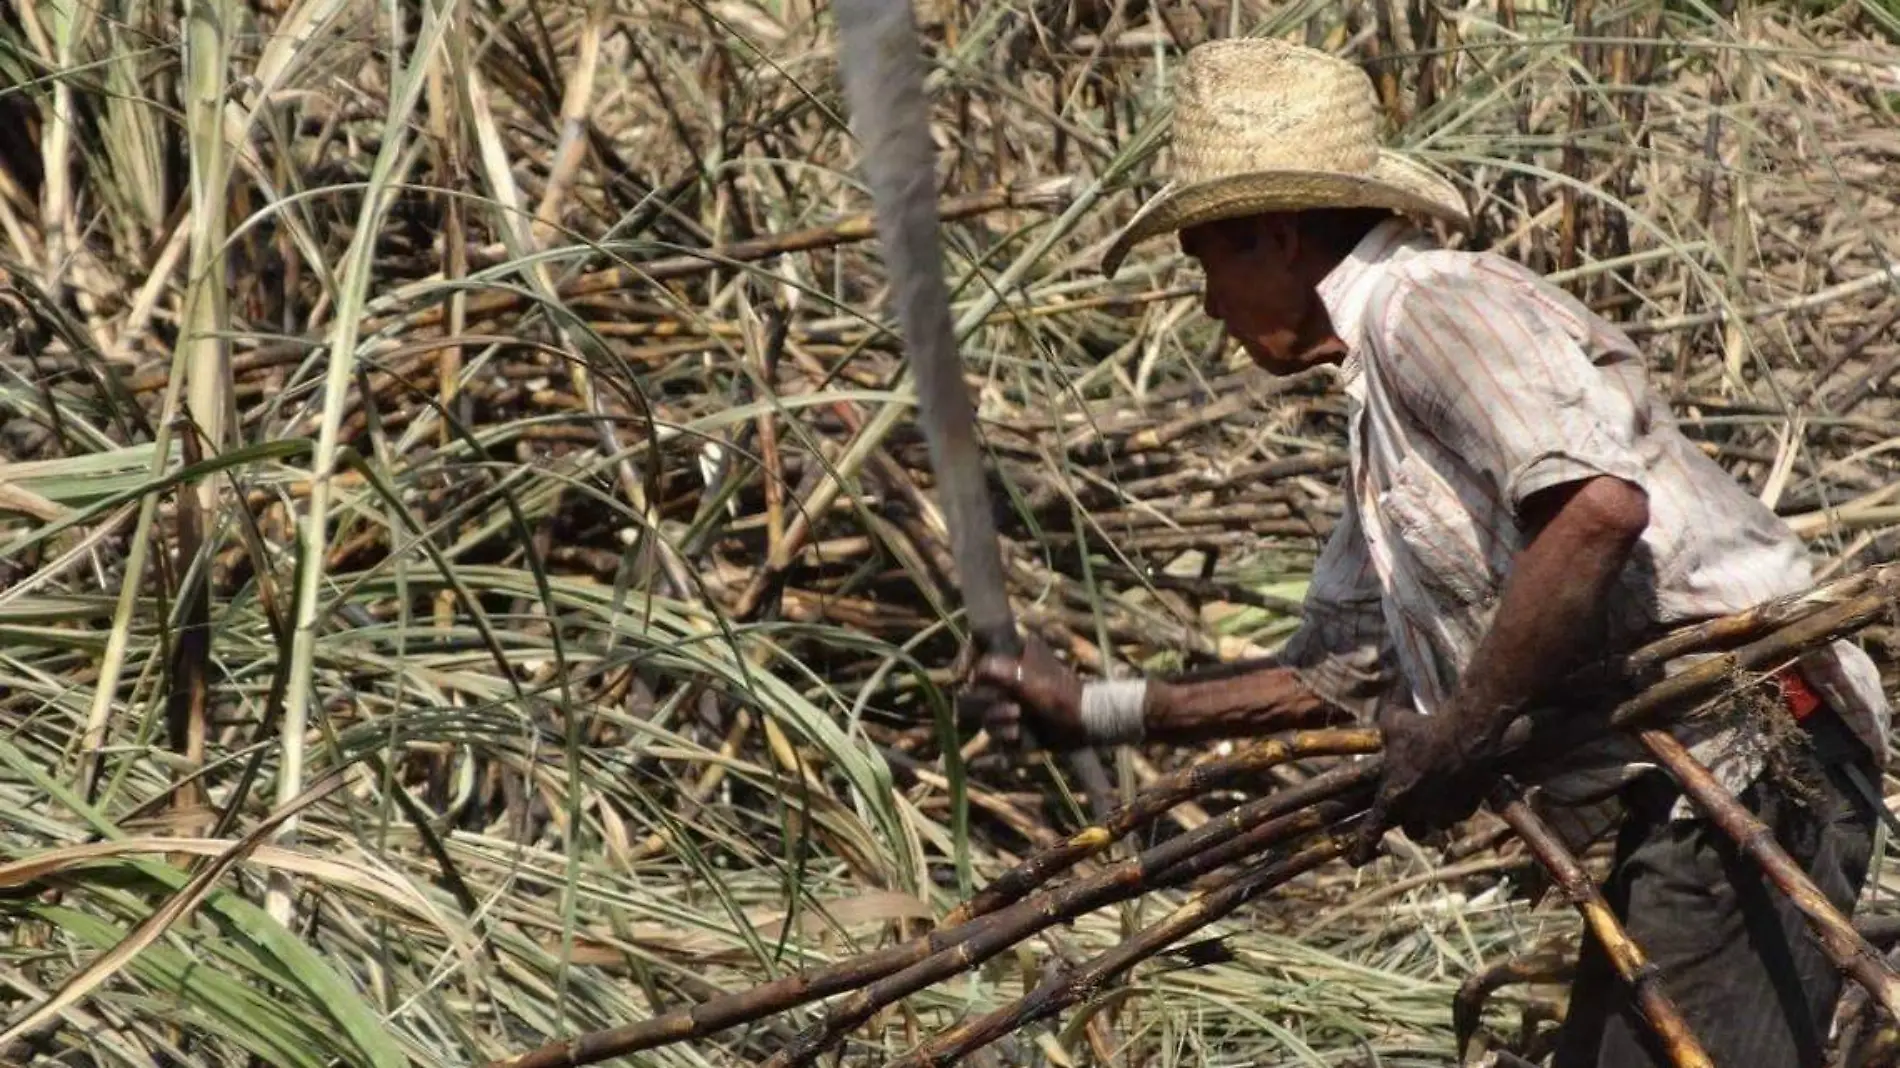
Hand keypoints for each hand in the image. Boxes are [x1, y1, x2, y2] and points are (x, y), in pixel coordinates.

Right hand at [963, 634, 1086, 748]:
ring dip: (998, 720)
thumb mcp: (1029, 679)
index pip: (977, 646)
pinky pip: (993, 732)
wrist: (1082, 725)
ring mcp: (1005, 701)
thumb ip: (998, 671)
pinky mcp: (1009, 724)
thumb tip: (973, 672)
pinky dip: (1006, 736)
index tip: (962, 673)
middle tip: (1013, 708)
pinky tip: (1021, 736)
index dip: (965, 659)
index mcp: (1012, 655)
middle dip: (989, 702)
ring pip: (980, 714)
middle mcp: (1005, 676)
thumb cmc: (1061, 695)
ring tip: (1019, 722)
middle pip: (971, 688)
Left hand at [1354, 702, 1498, 861]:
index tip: (1353, 861)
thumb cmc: (1423, 729)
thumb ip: (1385, 730)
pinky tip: (1459, 785)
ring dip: (1434, 816)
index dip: (1361, 850)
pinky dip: (1455, 804)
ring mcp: (1441, 814)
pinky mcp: (1465, 810)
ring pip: (1435, 825)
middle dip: (1412, 822)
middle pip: (1411, 831)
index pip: (1370, 832)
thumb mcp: (1394, 724)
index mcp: (1391, 797)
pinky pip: (1456, 814)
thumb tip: (1380, 717)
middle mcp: (1415, 812)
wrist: (1466, 736)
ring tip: (1439, 795)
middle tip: (1415, 806)